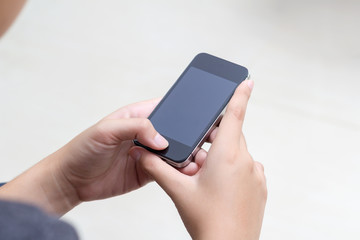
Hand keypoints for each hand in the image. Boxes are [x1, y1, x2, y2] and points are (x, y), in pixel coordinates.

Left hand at [0, 98, 193, 214]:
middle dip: (187, 135)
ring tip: (195, 157)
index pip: (164, 108)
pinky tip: (183, 170)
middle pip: (173, 131)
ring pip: (173, 152)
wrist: (71, 181)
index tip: (196, 114)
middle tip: (201, 140)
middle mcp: (144, 134)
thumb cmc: (82, 149)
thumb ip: (135, 127)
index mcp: (136, 117)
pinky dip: (176, 171)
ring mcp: (146, 154)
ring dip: (184, 154)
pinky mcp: (146, 172)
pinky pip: (166, 170)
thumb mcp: (106, 130)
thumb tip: (162, 139)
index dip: (180, 109)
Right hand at [131, 80, 266, 239]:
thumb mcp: (178, 191)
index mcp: (227, 155)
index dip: (240, 94)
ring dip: (222, 157)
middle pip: (230, 136)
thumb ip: (157, 168)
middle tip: (198, 155)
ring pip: (237, 153)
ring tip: (205, 178)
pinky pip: (246, 168)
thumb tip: (141, 154)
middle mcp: (246, 161)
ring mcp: (256, 175)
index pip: (235, 115)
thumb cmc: (208, 222)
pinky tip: (219, 189)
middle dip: (214, 139)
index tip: (247, 80)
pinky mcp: (260, 187)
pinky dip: (233, 170)